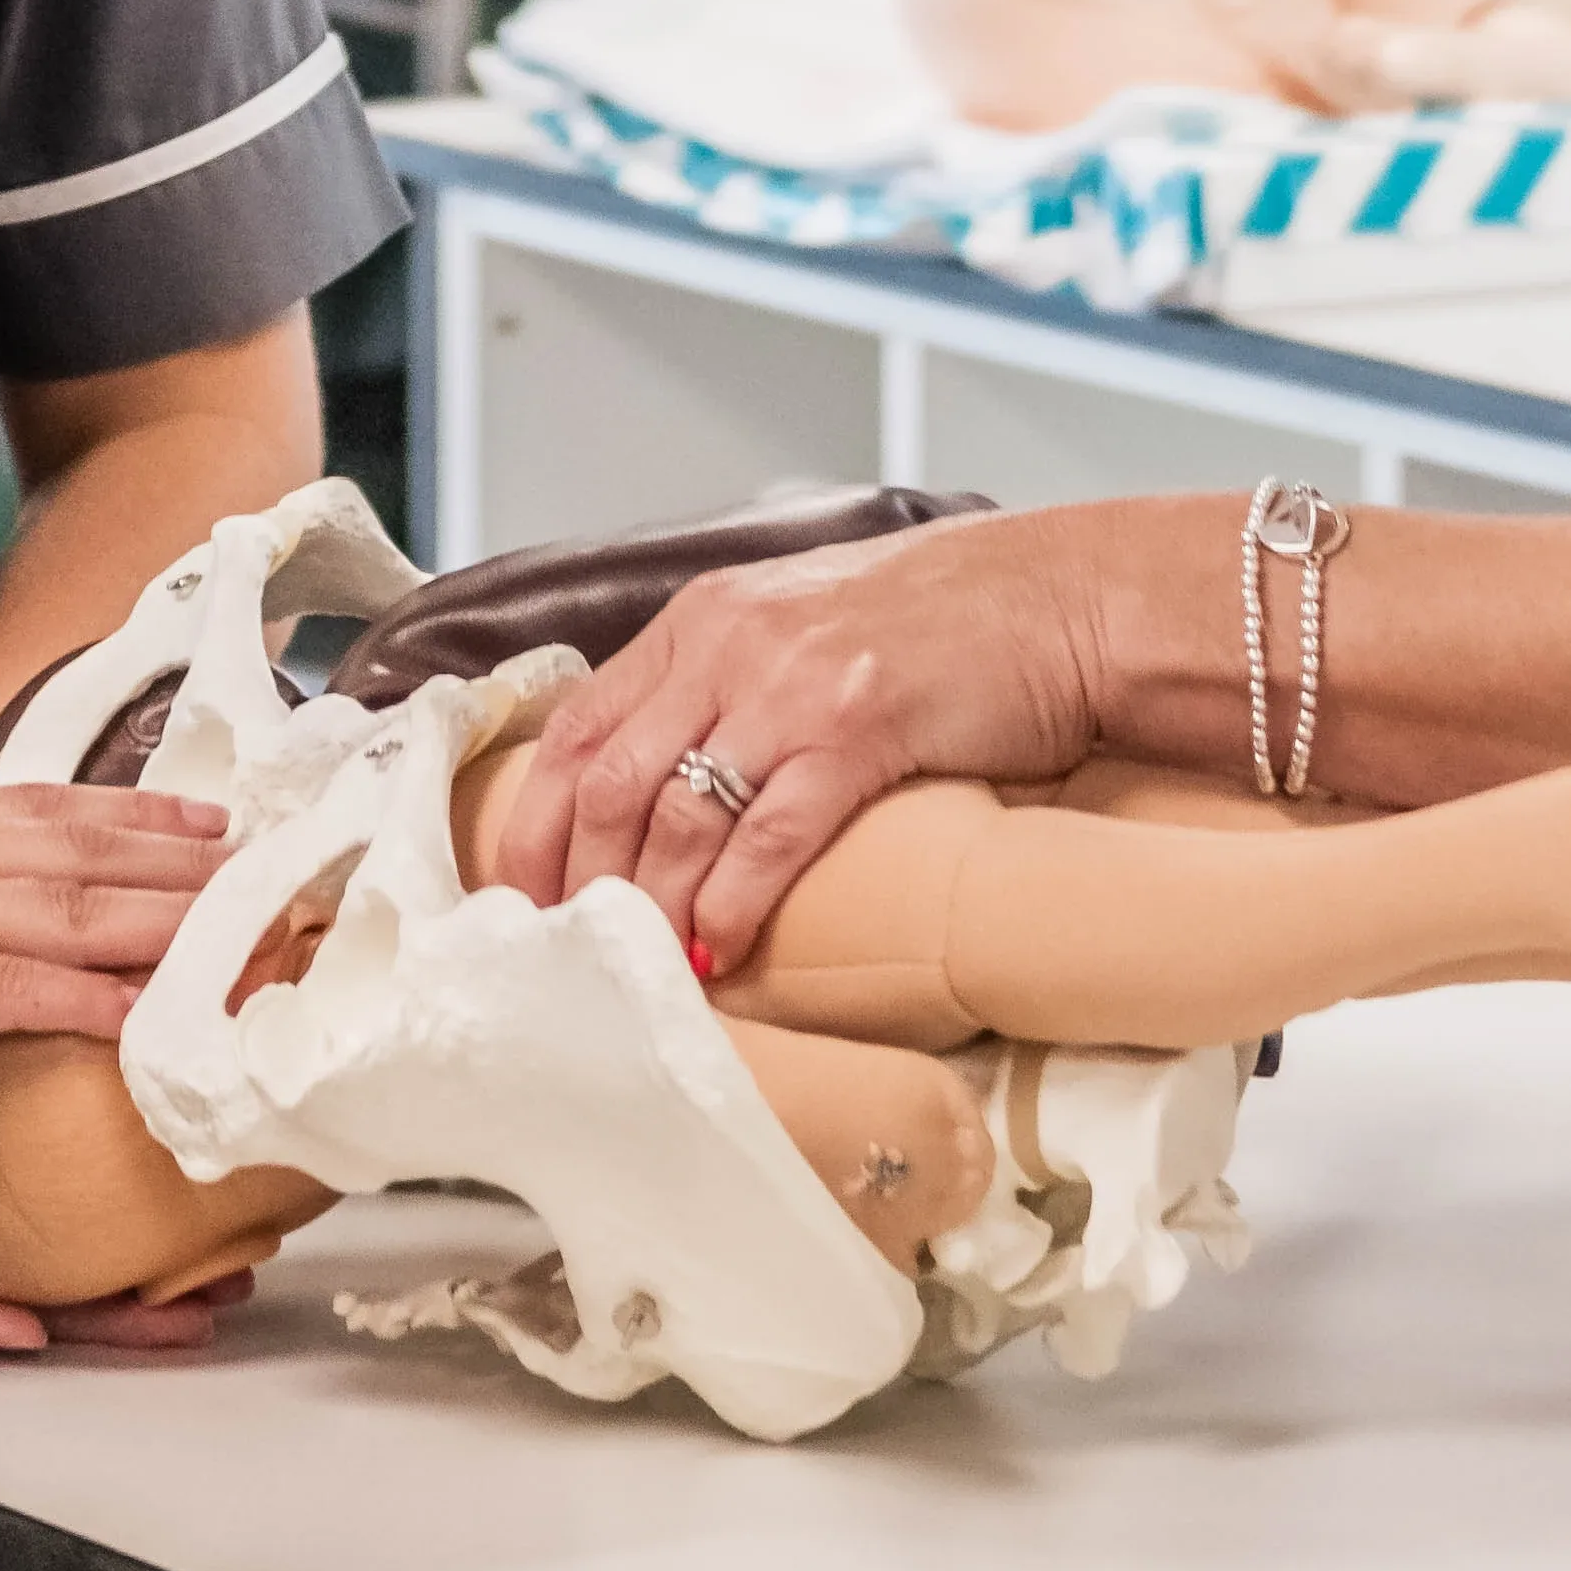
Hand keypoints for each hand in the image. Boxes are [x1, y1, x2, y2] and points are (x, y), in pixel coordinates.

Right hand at [0, 778, 219, 1070]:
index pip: (42, 807)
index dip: (130, 811)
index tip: (200, 815)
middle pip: (83, 850)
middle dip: (181, 858)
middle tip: (269, 861)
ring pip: (73, 909)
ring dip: (166, 917)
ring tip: (244, 924)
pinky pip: (16, 991)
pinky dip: (89, 1000)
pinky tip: (146, 1013)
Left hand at [477, 506, 1104, 965]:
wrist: (1053, 599)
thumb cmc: (932, 625)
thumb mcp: (797, 630)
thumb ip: (721, 687)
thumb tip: (652, 795)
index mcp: (702, 620)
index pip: (574, 727)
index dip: (533, 824)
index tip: (517, 901)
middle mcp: (730, 643)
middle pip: (608, 782)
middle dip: (579, 884)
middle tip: (570, 958)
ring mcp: (794, 684)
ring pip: (675, 814)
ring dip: (650, 909)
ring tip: (642, 972)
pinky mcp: (861, 728)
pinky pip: (770, 832)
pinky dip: (732, 901)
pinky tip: (720, 948)